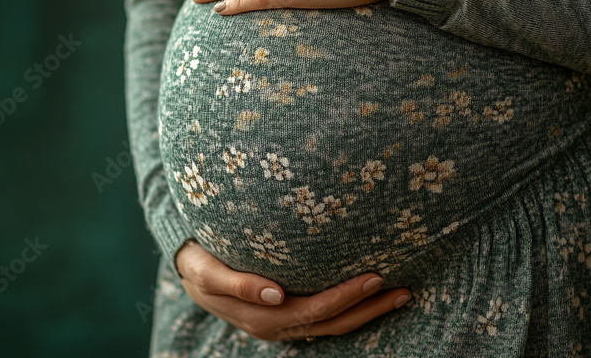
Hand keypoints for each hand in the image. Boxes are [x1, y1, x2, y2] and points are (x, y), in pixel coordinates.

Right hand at [174, 239, 412, 341]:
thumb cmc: (198, 263)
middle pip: (333, 323)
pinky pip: (324, 316)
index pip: (316, 310)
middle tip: (403, 288)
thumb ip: (239, 283)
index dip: (347, 297)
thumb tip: (275, 293)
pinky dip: (350, 307)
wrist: (186, 270)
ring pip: (333, 324)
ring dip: (367, 311)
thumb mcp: (208, 271)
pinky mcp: (286, 313)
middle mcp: (278, 326)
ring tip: (398, 293)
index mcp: (264, 318)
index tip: (375, 276)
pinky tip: (368, 293)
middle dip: (370, 308)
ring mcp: (284, 323)